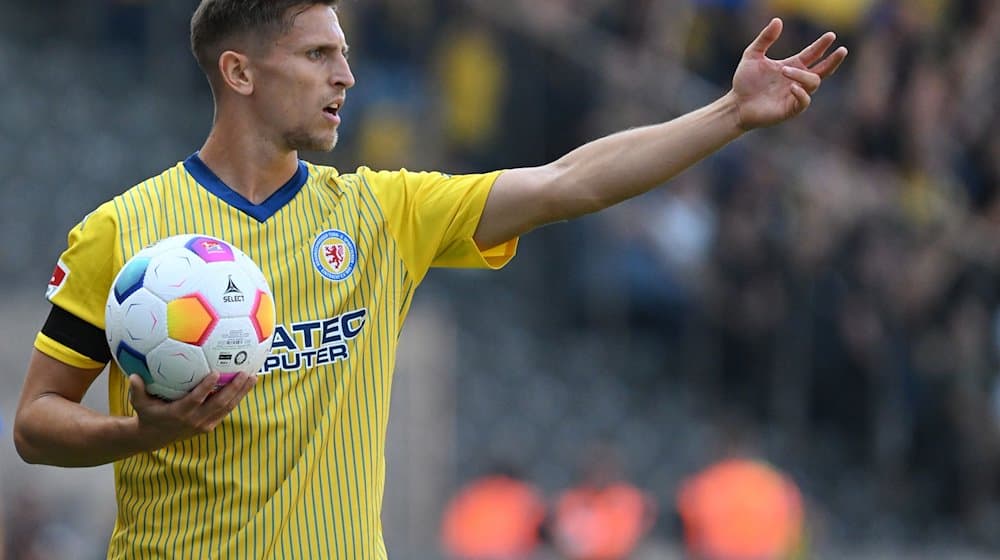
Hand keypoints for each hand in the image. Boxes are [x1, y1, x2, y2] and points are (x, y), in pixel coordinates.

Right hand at [128, 372, 256, 447]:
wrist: (154, 437)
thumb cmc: (147, 414)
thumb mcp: (139, 404)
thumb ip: (137, 390)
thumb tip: (132, 375)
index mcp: (179, 413)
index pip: (196, 399)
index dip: (206, 388)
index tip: (216, 373)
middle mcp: (195, 420)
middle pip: (219, 403)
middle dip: (234, 389)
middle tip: (245, 373)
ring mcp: (204, 424)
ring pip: (227, 407)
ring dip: (241, 393)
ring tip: (252, 377)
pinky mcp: (210, 426)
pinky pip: (226, 411)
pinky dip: (237, 399)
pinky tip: (246, 386)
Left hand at [730, 18, 847, 130]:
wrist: (736, 104)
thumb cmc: (745, 82)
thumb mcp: (752, 55)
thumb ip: (765, 39)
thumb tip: (778, 20)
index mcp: (792, 66)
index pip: (813, 54)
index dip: (822, 45)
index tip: (831, 35)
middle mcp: (797, 80)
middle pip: (823, 70)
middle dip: (833, 61)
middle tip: (842, 50)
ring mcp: (795, 95)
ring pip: (813, 83)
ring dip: (802, 75)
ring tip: (785, 70)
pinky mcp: (790, 109)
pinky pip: (804, 102)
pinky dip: (801, 93)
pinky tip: (792, 87)